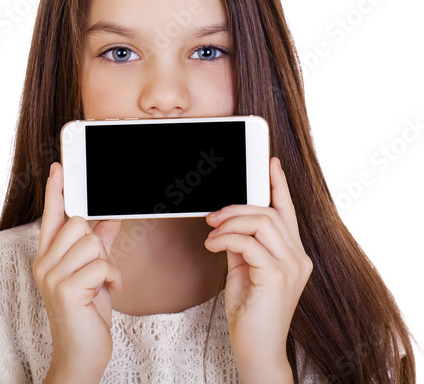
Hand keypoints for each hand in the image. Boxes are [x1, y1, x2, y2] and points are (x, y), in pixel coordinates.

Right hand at [34, 162, 122, 381]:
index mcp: (47, 256)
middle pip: (79, 224)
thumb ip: (98, 245)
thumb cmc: (87, 315)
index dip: (56, 190)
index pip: (51, 215)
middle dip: (98, 244)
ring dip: (107, 263)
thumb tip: (110, 219)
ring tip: (103, 284)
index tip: (59, 167)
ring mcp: (51, 276)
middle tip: (99, 270)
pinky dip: (113, 278)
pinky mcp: (65, 289)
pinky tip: (110, 292)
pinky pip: (100, 264)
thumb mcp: (94, 275)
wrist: (81, 354)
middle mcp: (43, 263)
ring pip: (91, 242)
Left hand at [204, 157, 311, 375]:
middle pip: (268, 213)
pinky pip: (248, 243)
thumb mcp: (244, 269)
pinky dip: (226, 239)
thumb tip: (228, 224)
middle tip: (212, 217)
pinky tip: (212, 246)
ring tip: (211, 234)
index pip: (287, 212)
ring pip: (260, 222)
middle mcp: (298, 257)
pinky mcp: (277, 276)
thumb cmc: (250, 311)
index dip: (279, 185)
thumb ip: (242, 244)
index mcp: (293, 254)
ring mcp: (291, 266)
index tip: (271, 164)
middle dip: (235, 208)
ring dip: (229, 223)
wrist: (255, 345)